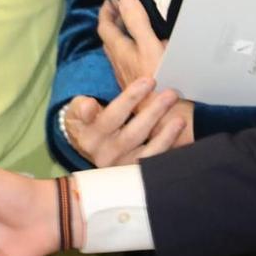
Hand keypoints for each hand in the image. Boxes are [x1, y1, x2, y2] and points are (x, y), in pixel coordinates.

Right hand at [60, 79, 192, 168]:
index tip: (149, 80)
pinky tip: (178, 139)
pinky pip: (154, 165)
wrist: (87, 149)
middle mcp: (104, 155)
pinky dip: (167, 152)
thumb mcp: (75, 112)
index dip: (131, 98)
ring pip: (146, 154)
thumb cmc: (85, 124)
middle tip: (171, 94)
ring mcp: (121, 168)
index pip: (112, 116)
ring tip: (180, 120)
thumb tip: (89, 106)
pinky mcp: (134, 175)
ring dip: (165, 136)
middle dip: (154, 112)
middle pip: (133, 134)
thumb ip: (80, 107)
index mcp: (90, 137)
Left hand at [97, 0, 164, 86]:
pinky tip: (148, 53)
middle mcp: (119, 63)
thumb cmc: (160, 82)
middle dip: (115, 21)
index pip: (105, 25)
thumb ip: (137, 23)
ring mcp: (126, 75)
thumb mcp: (150, 47)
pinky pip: (130, 62)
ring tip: (136, 27)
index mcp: (120, 50)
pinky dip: (134, 51)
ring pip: (119, 51)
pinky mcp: (135, 85)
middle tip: (124, 10)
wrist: (166, 117)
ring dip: (124, 36)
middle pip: (110, 38)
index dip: (106, 10)